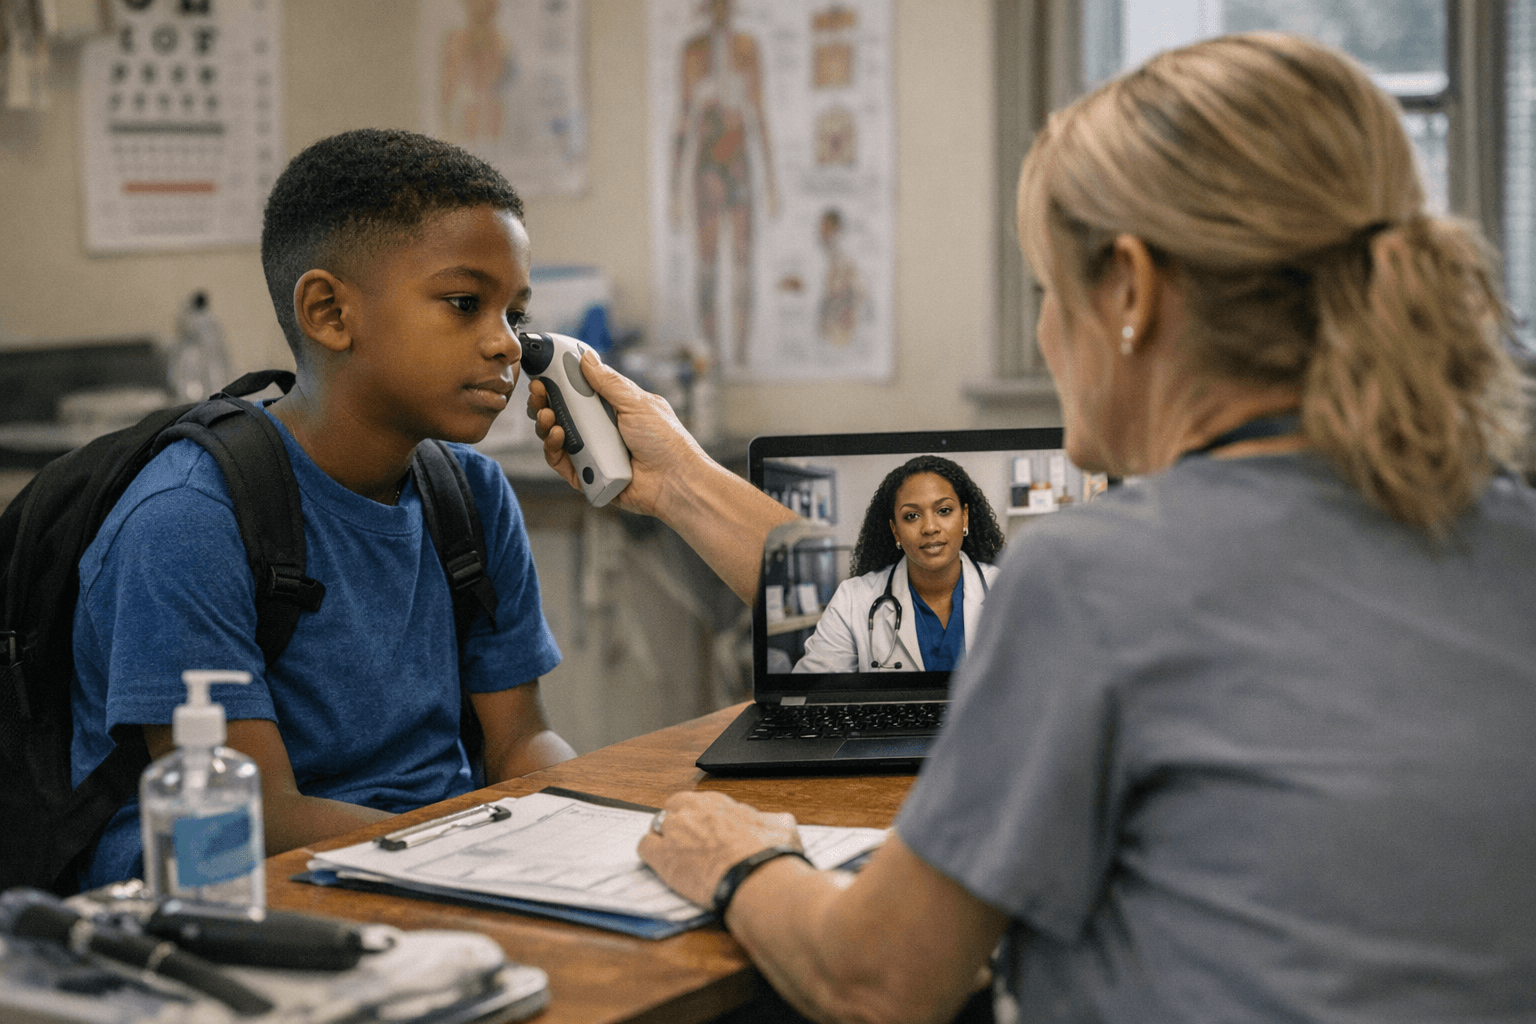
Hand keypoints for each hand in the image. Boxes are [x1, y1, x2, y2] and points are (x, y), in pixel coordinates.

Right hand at [527, 349, 706, 519]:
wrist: (676, 480)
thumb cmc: (666, 442)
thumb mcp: (637, 403)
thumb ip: (609, 382)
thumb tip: (587, 358)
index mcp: (612, 410)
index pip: (577, 393)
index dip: (558, 383)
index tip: (544, 373)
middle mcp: (599, 431)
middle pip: (561, 414)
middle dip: (545, 402)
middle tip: (538, 393)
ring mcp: (591, 453)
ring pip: (555, 437)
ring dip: (545, 423)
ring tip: (548, 415)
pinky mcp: (586, 476)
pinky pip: (561, 463)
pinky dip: (552, 449)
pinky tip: (556, 435)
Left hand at [637, 791, 801, 907]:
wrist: (755, 877)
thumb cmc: (769, 854)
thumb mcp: (782, 828)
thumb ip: (775, 821)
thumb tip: (781, 822)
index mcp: (719, 803)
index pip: (700, 802)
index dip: (701, 817)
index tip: (707, 830)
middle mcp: (694, 811)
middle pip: (674, 807)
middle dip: (678, 820)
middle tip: (688, 840)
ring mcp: (675, 832)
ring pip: (657, 824)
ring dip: (664, 837)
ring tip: (673, 853)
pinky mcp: (662, 856)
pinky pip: (644, 846)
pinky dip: (650, 853)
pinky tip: (659, 864)